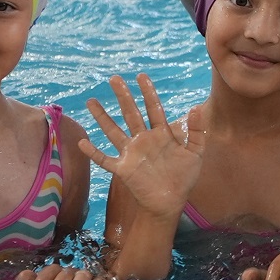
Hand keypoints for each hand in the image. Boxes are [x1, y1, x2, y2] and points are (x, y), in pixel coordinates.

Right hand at [79, 74, 205, 217]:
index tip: (141, 76)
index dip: (148, 93)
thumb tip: (195, 108)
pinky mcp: (123, 169)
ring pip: (113, 131)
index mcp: (161, 134)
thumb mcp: (195, 153)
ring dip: (102, 117)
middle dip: (123, 96)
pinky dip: (93, 152)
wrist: (171, 202)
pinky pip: (105, 159)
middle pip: (131, 114)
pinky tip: (82, 142)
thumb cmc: (184, 177)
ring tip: (91, 101)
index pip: (153, 109)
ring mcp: (131, 153)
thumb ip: (197, 132)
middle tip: (114, 78)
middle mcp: (143, 140)